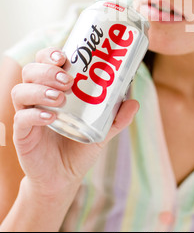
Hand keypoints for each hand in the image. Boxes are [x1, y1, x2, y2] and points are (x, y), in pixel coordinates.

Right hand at [11, 47, 138, 196]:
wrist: (64, 178)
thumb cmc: (79, 146)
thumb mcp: (101, 130)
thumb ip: (117, 117)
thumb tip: (134, 102)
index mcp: (52, 88)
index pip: (44, 62)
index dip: (50, 54)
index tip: (64, 56)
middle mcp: (36, 97)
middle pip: (30, 71)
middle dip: (48, 70)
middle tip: (68, 80)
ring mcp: (27, 114)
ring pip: (21, 91)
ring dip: (40, 89)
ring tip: (60, 98)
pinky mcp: (22, 134)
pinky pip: (20, 118)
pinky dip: (34, 114)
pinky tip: (50, 116)